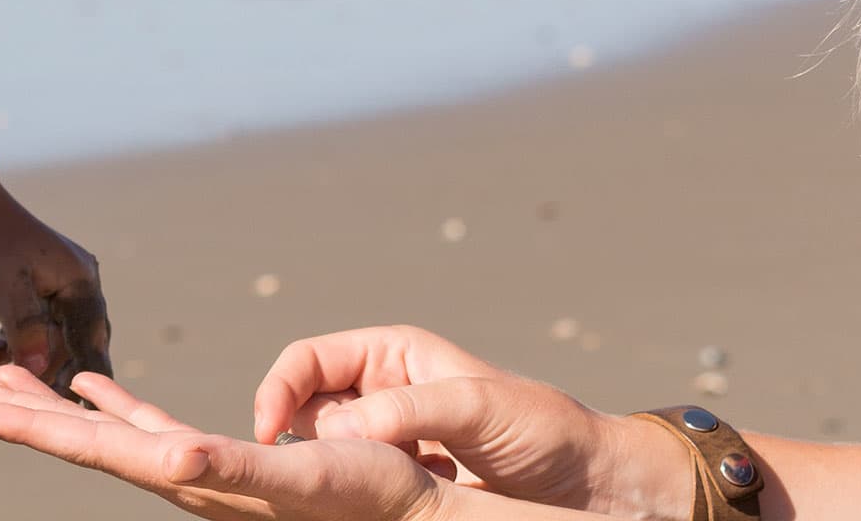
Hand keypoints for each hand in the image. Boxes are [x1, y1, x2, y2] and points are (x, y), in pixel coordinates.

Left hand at [0, 181, 110, 395]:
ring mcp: (58, 287)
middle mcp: (78, 285)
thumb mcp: (5, 287)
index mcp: (81, 282)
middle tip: (37, 408)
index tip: (85, 412)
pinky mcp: (36, 291)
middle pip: (77, 344)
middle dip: (55, 374)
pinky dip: (17, 346)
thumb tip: (43, 369)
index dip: (89, 377)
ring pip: (54, 339)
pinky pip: (36, 329)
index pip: (91, 340)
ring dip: (30, 360)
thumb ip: (27, 328)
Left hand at [0, 364, 455, 520]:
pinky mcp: (213, 452)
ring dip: (48, 402)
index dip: (21, 423)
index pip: (83, 446)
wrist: (403, 513)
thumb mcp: (290, 480)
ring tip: (1, 374)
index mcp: (180, 474)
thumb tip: (165, 456)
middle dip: (11, 412)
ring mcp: (189, 463)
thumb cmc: (358, 497)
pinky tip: (89, 380)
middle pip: (73, 438)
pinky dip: (110, 398)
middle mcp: (174, 472)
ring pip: (98, 427)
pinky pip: (143, 419)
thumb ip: (225, 468)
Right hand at [255, 327, 688, 516]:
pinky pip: (355, 485)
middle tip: (319, 473)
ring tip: (357, 492)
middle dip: (300, 439)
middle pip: (304, 410)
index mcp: (392, 354)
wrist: (592, 484)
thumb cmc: (543, 429)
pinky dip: (353, 496)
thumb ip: (411, 409)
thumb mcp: (478, 407)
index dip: (277, 391)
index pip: (307, 362)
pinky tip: (376, 511)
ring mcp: (389, 441)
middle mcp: (381, 394)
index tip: (268, 434)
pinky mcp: (401, 484)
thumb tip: (339, 427)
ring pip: (325, 453)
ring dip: (331, 471)